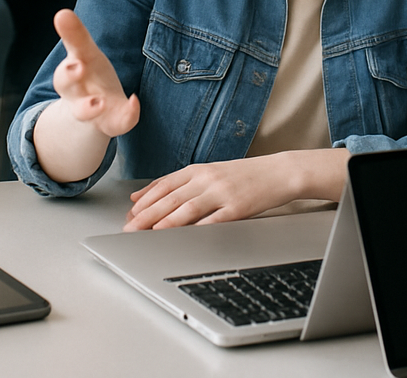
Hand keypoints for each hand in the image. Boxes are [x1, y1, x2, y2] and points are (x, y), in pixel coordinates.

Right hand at [52, 9, 139, 137]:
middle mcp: (77, 93)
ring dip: (89, 107)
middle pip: (66, 88)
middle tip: (77, 68)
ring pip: (83, 112)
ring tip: (100, 102)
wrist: (97, 110)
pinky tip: (134, 101)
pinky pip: (118, 123)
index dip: (67, 63)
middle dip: (70, 78)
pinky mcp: (110, 123)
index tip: (73, 62)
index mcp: (72, 72)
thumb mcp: (85, 52)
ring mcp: (92, 111)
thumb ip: (75, 34)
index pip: (64, 68)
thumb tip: (62, 12)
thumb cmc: (90, 72)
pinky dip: (127, 114)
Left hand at [123, 149, 348, 230]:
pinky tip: (184, 237)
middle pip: (171, 198)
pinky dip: (196, 228)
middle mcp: (207, 178)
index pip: (165, 184)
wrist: (278, 171)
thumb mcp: (209, 173)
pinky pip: (213, 220)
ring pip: (187, 208)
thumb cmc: (242, 175)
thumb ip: (178, 183)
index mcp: (199, 169)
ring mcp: (222, 192)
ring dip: (165, 222)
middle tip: (128, 228)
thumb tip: (142, 195)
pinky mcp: (237, 207)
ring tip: (147, 233)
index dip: (145, 200)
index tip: (128, 214)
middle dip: (147, 214)